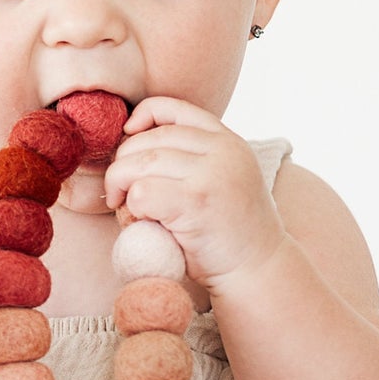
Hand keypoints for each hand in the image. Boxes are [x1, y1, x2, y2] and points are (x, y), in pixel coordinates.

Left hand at [102, 98, 285, 288]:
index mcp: (227, 140)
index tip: (127, 140)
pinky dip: (131, 210)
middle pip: (148, 139)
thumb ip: (191, 159)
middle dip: (123, 165)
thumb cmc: (228, 233)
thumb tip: (130, 140)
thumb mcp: (220, 180)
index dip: (140, 118)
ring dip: (121, 188)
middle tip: (121, 194)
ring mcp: (211, 174)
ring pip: (138, 164)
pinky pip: (141, 193)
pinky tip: (140, 224)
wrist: (257, 271)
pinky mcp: (196, 201)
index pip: (171, 108)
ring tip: (128, 211)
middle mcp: (222, 150)